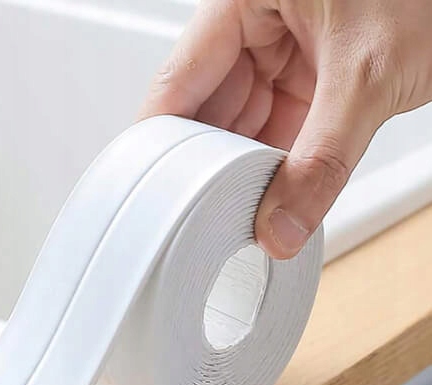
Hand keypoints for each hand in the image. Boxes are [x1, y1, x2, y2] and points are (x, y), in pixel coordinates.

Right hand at [140, 0, 431, 258]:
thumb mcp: (368, 74)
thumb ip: (323, 158)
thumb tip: (283, 224)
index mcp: (243, 1)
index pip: (177, 80)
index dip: (160, 140)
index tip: (153, 191)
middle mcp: (253, 29)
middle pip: (205, 112)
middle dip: (206, 166)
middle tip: (202, 215)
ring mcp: (279, 57)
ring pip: (239, 128)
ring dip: (240, 172)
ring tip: (235, 211)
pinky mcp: (305, 83)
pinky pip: (273, 134)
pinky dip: (271, 168)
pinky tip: (267, 198)